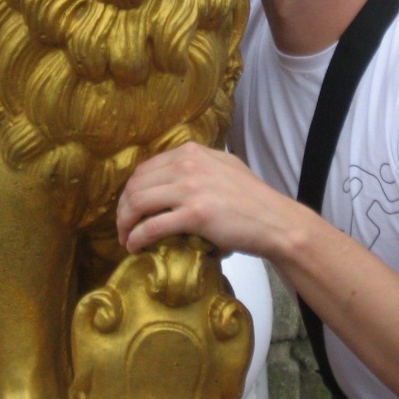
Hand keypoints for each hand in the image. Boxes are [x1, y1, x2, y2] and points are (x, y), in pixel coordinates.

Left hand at [117, 142, 301, 258]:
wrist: (275, 220)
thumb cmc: (252, 199)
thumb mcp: (223, 167)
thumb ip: (198, 165)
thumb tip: (172, 174)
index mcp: (192, 151)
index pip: (145, 168)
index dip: (130, 191)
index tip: (129, 208)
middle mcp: (188, 164)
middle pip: (136, 185)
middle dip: (123, 208)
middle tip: (124, 227)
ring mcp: (191, 188)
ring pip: (138, 204)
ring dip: (125, 224)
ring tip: (126, 239)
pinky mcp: (194, 214)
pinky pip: (152, 226)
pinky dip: (137, 238)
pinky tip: (134, 246)